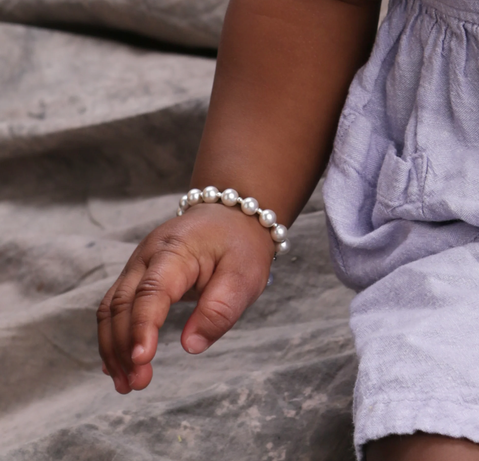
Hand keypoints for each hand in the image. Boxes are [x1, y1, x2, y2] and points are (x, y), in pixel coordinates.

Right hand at [97, 203, 273, 393]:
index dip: (143, 327)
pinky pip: (117, 304)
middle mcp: (147, 255)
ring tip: (126, 383)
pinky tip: (118, 362)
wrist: (231, 216)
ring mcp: (139, 263)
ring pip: (112, 306)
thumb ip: (219, 310)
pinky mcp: (138, 273)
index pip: (151, 291)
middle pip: (122, 302)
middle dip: (124, 346)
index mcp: (175, 250)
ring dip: (113, 346)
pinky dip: (114, 334)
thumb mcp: (244, 276)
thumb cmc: (239, 245)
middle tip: (137, 384)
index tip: (141, 360)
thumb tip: (191, 346)